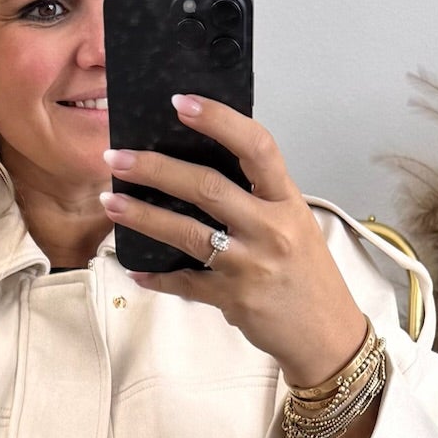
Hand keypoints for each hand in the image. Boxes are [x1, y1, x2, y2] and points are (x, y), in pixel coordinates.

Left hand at [98, 95, 369, 386]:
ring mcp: (250, 266)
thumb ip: (258, 199)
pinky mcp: (233, 299)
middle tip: (118, 157)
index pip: (256, 146)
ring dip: (142, 215)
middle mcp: (270, 229)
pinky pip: (184, 283)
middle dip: (155, 168)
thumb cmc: (309, 276)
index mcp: (287, 202)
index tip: (180, 103)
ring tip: (111, 202)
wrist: (326, 335)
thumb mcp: (296, 225)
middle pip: (207, 187)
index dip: (218, 120)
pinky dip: (157, 276)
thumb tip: (204, 171)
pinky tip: (135, 268)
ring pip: (186, 233)